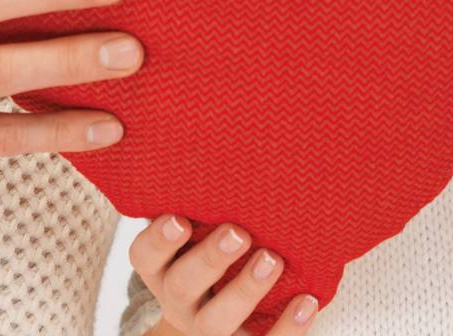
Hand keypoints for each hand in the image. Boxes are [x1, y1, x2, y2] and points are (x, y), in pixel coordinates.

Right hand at [129, 214, 319, 333]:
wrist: (221, 308)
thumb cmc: (209, 245)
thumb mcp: (195, 225)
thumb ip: (200, 198)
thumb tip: (229, 136)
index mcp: (160, 265)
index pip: (144, 255)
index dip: (158, 240)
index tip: (179, 219)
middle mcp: (177, 299)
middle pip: (183, 286)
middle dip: (210, 259)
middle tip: (238, 233)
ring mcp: (207, 327)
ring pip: (216, 322)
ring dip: (246, 290)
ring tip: (273, 259)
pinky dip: (287, 327)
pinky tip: (308, 300)